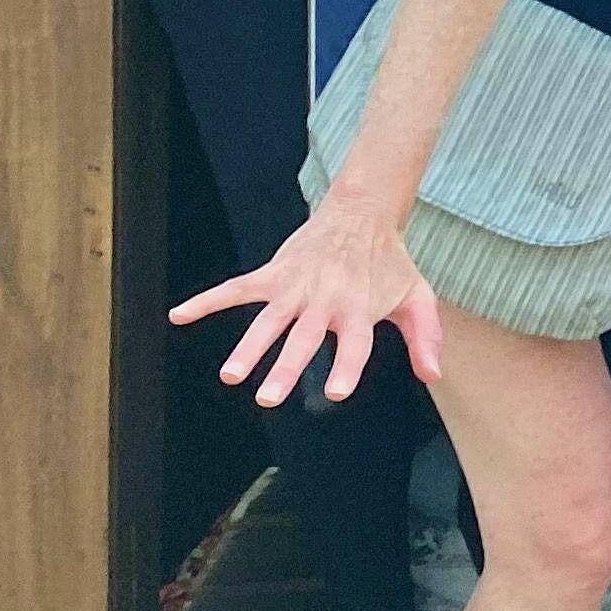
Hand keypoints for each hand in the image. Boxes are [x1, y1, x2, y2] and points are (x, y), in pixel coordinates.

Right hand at [170, 202, 441, 409]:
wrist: (363, 212)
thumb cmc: (389, 262)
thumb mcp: (418, 295)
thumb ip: (426, 336)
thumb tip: (432, 376)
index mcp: (360, 308)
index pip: (355, 343)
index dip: (347, 366)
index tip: (336, 392)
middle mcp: (326, 299)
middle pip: (304, 337)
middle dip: (285, 367)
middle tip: (267, 398)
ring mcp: (296, 286)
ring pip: (268, 320)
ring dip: (249, 347)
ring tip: (230, 375)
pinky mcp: (274, 273)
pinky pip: (235, 288)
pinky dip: (207, 300)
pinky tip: (178, 315)